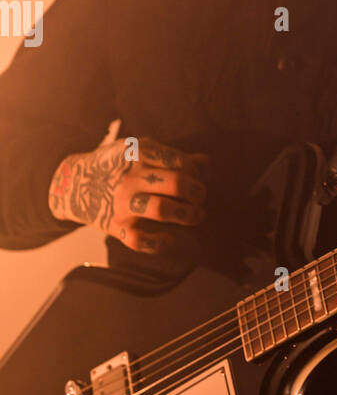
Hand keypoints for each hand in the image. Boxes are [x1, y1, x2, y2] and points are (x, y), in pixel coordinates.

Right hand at [48, 136, 208, 255]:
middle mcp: (130, 177)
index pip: (179, 161)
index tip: (196, 178)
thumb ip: (171, 156)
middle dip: (198, 192)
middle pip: (176, 183)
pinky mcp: (116, 226)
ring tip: (196, 215)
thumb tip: (205, 162)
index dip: (195, 171)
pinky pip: (142, 241)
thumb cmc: (115, 165)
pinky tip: (170, 238)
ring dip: (187, 215)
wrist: (73, 183)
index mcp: (138, 153)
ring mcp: (122, 202)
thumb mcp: (138, 151)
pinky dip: (161, 243)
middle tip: (200, 197)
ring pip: (162, 209)